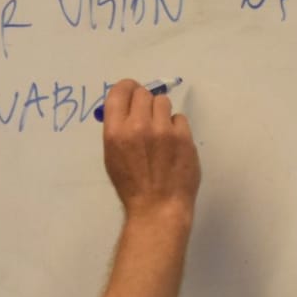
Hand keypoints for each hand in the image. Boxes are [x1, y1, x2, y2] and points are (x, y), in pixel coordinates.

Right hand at [100, 81, 199, 222]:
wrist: (157, 208)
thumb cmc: (131, 187)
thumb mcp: (112, 157)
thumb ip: (118, 130)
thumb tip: (127, 109)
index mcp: (115, 132)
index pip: (120, 91)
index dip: (127, 88)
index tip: (132, 93)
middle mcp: (138, 126)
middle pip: (144, 93)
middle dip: (145, 102)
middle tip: (147, 117)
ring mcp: (163, 131)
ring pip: (163, 102)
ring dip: (161, 113)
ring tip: (161, 132)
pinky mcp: (184, 137)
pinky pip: (179, 118)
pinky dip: (176, 128)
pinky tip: (173, 144)